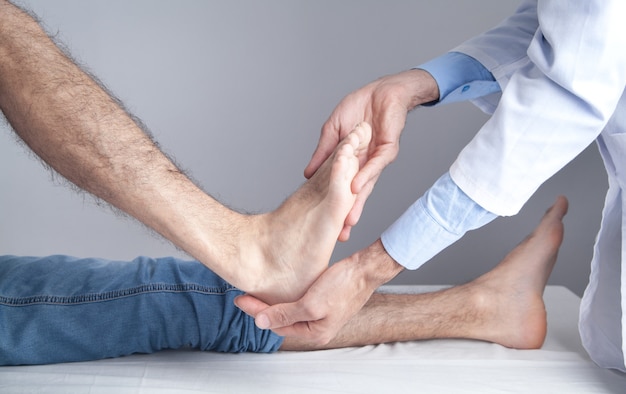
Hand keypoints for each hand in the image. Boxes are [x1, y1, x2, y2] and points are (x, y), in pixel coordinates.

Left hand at [234, 239, 403, 344]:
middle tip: (243, 295)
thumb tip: (261, 323)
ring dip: (273, 302)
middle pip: (281, 320)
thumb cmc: (344, 285)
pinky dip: (285, 296)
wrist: (366, 269)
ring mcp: (321, 314)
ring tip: (257, 292)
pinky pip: (298, 302)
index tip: (241, 299)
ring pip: (289, 311)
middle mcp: (318, 327)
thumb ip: (285, 315)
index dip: (257, 312)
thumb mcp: (311, 304)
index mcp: (315, 333)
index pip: (276, 325)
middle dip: (262, 308)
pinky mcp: (324, 300)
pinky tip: (279, 288)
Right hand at [306, 69, 438, 240]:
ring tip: (348, 219)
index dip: (336, 205)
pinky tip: (356, 187)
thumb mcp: (333, 131)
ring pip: (368, 185)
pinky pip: (377, 164)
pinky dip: (366, 175)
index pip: (343, 188)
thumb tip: (307, 174)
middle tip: (340, 235)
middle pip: (357, 195)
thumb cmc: (360, 107)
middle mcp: (366, 166)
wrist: (384, 90)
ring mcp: (378, 159)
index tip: (325, 226)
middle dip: (348, 214)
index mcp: (353, 163)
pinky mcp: (388, 148)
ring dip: (358, 202)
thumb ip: (323, 152)